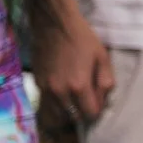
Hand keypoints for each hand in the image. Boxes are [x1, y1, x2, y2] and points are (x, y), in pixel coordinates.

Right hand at [35, 4, 113, 120]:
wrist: (54, 25)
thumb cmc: (82, 39)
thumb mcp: (102, 57)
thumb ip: (106, 82)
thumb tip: (104, 101)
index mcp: (78, 86)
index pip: (90, 114)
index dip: (97, 111)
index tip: (99, 102)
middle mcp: (60, 92)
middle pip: (74, 117)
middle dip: (83, 112)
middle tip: (89, 99)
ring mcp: (46, 90)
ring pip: (59, 114)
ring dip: (69, 110)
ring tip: (76, 97)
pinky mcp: (37, 85)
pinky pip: (48, 103)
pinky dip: (57, 102)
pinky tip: (64, 89)